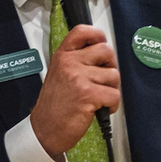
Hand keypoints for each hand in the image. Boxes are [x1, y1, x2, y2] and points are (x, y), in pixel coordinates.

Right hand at [29, 25, 120, 158]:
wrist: (45, 130)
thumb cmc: (54, 106)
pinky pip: (115, 94)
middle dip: (110, 67)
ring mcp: (79, 78)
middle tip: (102, 80)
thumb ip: (76, 61)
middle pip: (106, 51)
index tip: (101, 44)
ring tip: (97, 98)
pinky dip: (112, 105)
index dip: (98, 35)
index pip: (82, 31)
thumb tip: (102, 54)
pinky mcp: (88, 95)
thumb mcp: (59, 74)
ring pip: (114, 75)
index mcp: (62, 56)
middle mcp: (69, 63)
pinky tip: (100, 108)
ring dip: (111, 89)